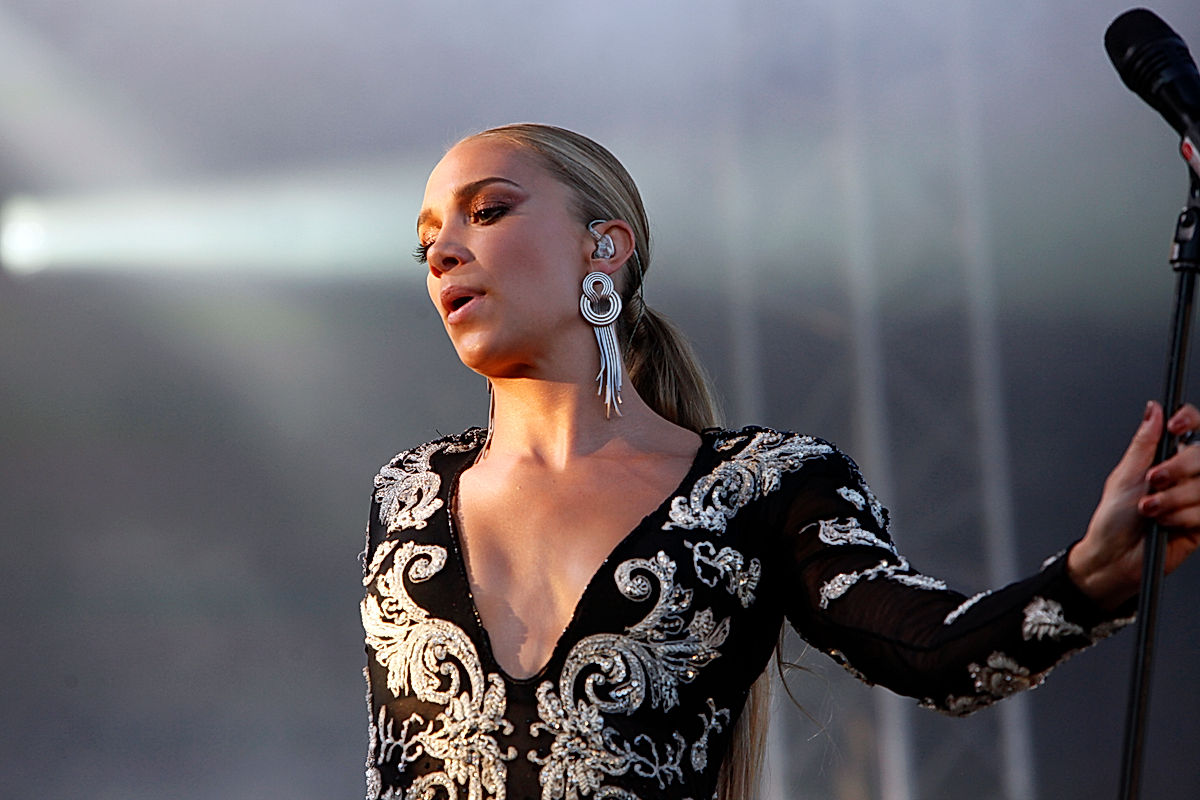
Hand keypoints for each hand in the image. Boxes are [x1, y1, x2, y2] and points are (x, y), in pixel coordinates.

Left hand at [1068, 402, 1199, 608]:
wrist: (1114, 557)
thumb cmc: (1113, 518)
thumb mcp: (1124, 475)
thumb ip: (1143, 443)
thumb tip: (1153, 409)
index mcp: (1165, 458)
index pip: (1191, 428)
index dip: (1189, 421)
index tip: (1176, 426)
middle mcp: (1184, 476)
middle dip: (1177, 468)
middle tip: (1153, 481)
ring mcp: (1195, 498)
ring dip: (1172, 499)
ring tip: (1149, 510)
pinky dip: (1180, 517)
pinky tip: (1163, 524)